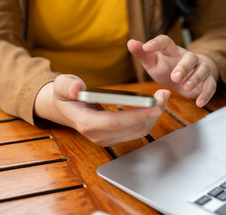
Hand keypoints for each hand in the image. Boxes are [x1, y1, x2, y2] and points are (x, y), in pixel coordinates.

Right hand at [34, 74, 169, 146]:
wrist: (64, 109)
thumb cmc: (64, 95)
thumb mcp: (61, 85)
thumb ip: (67, 86)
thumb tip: (77, 88)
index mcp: (85, 122)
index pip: (115, 122)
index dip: (136, 115)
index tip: (154, 106)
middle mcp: (97, 135)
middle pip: (131, 129)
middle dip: (151, 113)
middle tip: (164, 95)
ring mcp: (106, 139)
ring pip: (138, 131)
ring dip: (153, 116)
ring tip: (162, 97)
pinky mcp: (113, 138)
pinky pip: (136, 131)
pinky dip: (148, 119)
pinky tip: (154, 105)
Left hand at [127, 35, 218, 106]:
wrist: (183, 77)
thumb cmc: (165, 67)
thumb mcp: (151, 62)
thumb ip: (142, 54)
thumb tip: (130, 42)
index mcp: (171, 51)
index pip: (165, 42)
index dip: (156, 43)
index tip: (146, 47)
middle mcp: (187, 57)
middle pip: (190, 57)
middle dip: (183, 67)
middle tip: (174, 77)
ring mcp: (199, 67)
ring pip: (203, 69)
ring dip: (195, 79)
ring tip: (185, 87)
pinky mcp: (207, 80)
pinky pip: (210, 85)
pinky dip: (206, 93)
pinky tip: (199, 102)